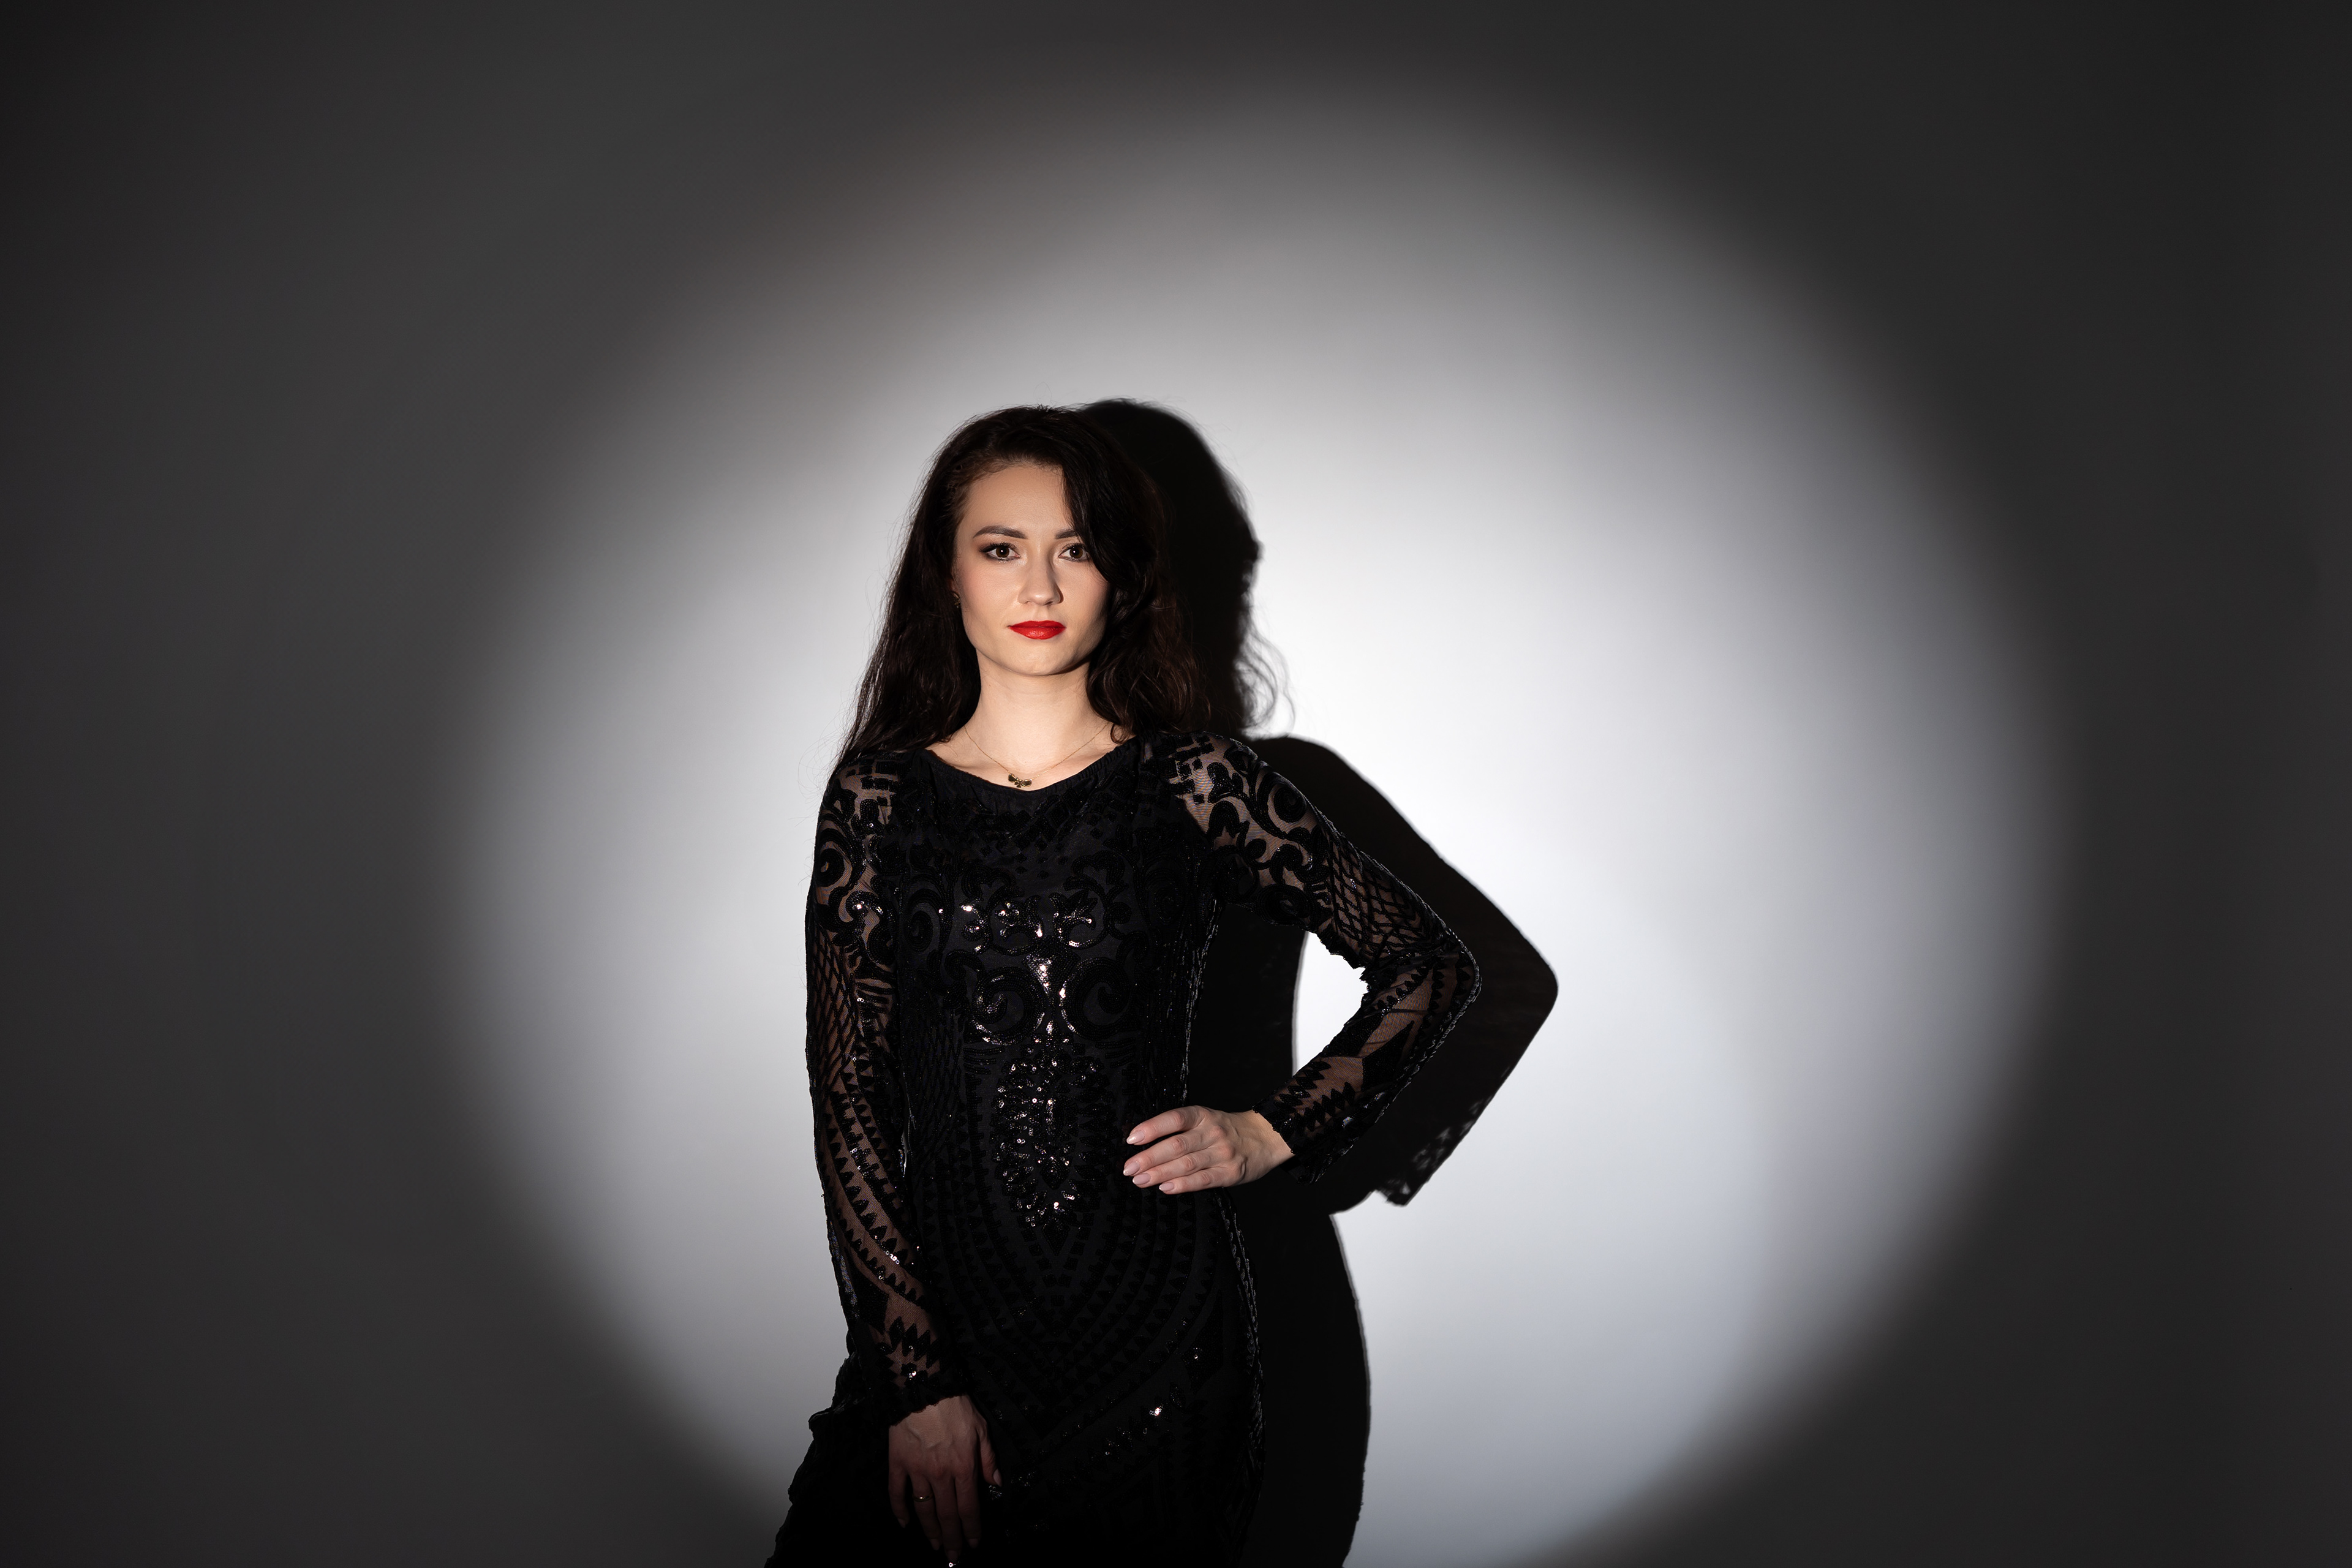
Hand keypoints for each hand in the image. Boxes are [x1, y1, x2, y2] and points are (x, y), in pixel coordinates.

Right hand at [888, 1394, 999, 1562]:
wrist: (923, 1387)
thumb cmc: (955, 1406)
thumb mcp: (981, 1429)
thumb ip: (988, 1459)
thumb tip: (996, 1484)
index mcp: (963, 1467)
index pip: (969, 1508)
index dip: (972, 1529)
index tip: (973, 1544)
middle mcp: (940, 1475)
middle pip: (947, 1516)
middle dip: (952, 1539)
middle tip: (953, 1557)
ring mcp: (917, 1471)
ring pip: (923, 1510)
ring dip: (929, 1531)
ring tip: (935, 1546)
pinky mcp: (898, 1463)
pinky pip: (897, 1492)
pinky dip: (899, 1511)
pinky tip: (904, 1524)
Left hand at [1122, 1106, 1293, 1193]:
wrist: (1266, 1137)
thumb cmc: (1227, 1129)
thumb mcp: (1205, 1119)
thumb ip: (1180, 1130)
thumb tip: (1144, 1145)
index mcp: (1203, 1116)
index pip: (1174, 1119)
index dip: (1152, 1128)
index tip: (1131, 1139)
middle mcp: (1212, 1132)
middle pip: (1176, 1145)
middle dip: (1149, 1158)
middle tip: (1129, 1168)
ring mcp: (1222, 1153)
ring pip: (1186, 1164)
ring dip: (1159, 1173)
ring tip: (1140, 1180)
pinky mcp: (1230, 1173)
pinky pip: (1202, 1180)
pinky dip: (1182, 1185)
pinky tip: (1165, 1187)